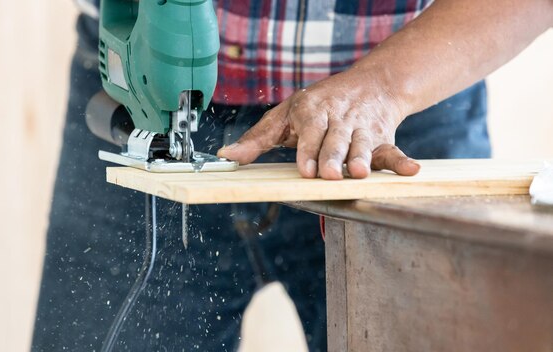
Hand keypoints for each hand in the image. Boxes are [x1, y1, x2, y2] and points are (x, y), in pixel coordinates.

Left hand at [217, 68, 420, 179]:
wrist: (369, 84)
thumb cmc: (318, 105)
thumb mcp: (284, 115)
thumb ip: (257, 138)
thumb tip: (226, 157)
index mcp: (313, 111)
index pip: (310, 130)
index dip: (308, 150)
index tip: (306, 169)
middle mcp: (339, 119)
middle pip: (336, 139)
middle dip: (332, 156)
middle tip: (329, 174)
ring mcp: (363, 129)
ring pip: (363, 144)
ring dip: (363, 157)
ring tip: (359, 173)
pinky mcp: (382, 139)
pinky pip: (393, 151)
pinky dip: (402, 161)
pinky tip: (411, 170)